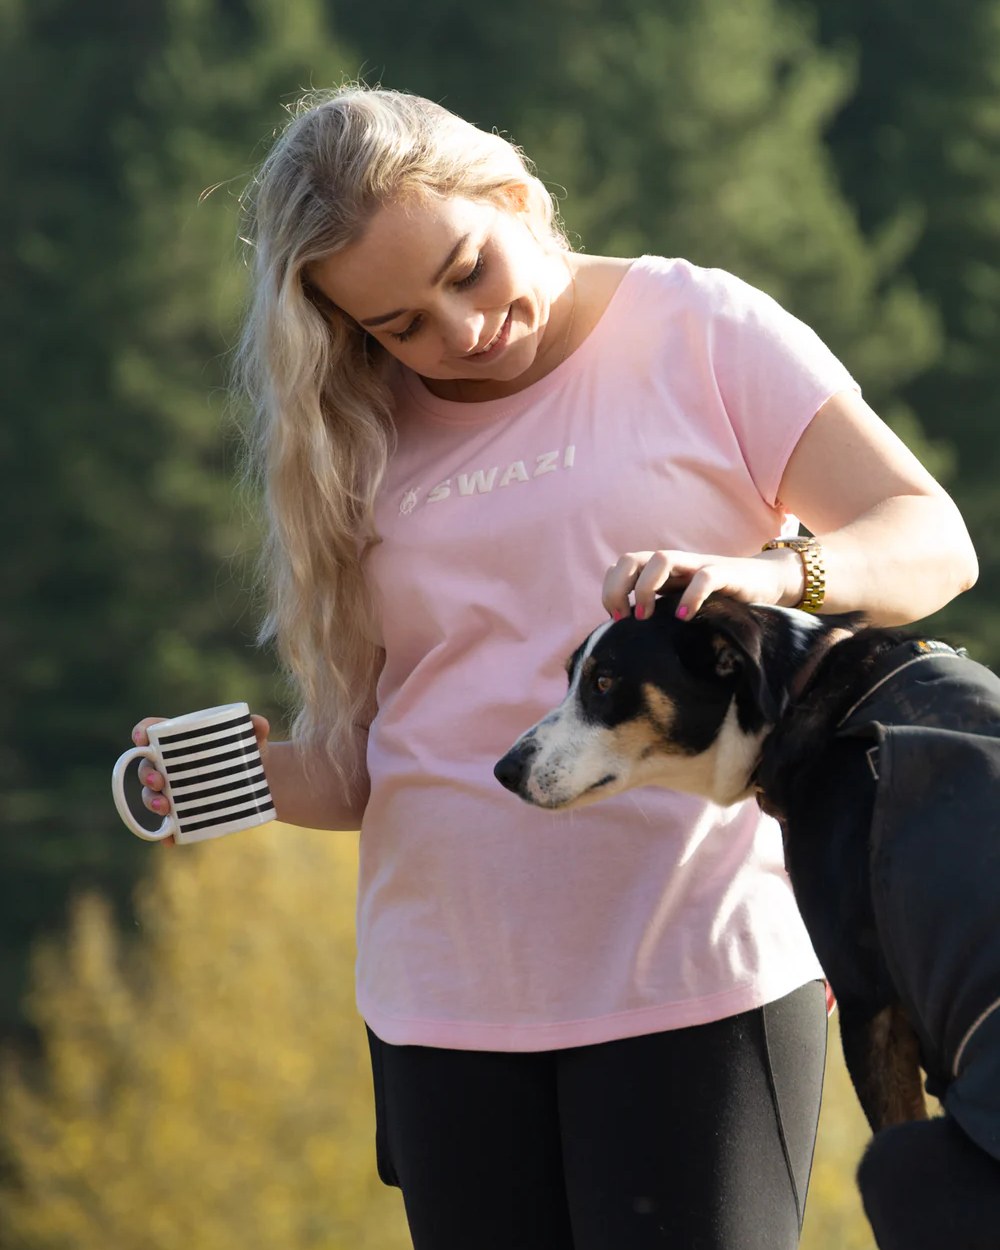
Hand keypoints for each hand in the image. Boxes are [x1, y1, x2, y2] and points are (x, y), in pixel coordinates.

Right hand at [130, 713, 271, 846]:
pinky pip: (167, 824)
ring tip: (164, 808)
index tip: (141, 739)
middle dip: (146, 775)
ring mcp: (176, 790)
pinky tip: (169, 840)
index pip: (152, 732)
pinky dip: (164, 833)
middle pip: (146, 767)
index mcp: (180, 741)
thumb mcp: (254, 739)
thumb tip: (260, 723)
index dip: (141, 732)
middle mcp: (171, 765)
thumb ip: (256, 728)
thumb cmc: (250, 751)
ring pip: (151, 795)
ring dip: (151, 802)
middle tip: (158, 781)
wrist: (263, 780)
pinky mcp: (185, 812)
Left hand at [602, 548, 803, 621]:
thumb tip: (628, 635)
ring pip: (662, 559)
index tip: (616, 619)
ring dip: (646, 588)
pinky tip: (683, 618)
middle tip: (625, 618)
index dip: (611, 589)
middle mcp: (675, 563)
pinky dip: (690, 596)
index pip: (622, 566)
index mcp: (661, 570)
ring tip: (646, 617)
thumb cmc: (718, 598)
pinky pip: (705, 578)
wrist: (766, 581)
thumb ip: (659, 608)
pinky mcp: (726, 574)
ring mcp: (699, 565)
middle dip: (619, 588)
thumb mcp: (681, 602)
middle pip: (631, 559)